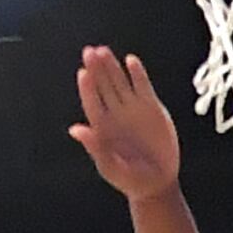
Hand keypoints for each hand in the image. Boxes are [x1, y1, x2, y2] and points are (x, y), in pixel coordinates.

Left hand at [68, 49, 181, 201]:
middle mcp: (114, 114)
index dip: (87, 88)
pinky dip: (137, 74)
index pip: (91, 102)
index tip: (83, 73)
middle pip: (103, 86)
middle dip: (96, 69)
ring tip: (103, 50)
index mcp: (101, 127)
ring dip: (111, 67)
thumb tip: (75, 129)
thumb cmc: (129, 178)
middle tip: (89, 52)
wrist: (157, 182)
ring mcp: (132, 108)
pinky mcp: (151, 106)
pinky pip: (142, 86)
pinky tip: (131, 60)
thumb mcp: (110, 167)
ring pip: (119, 82)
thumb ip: (95, 147)